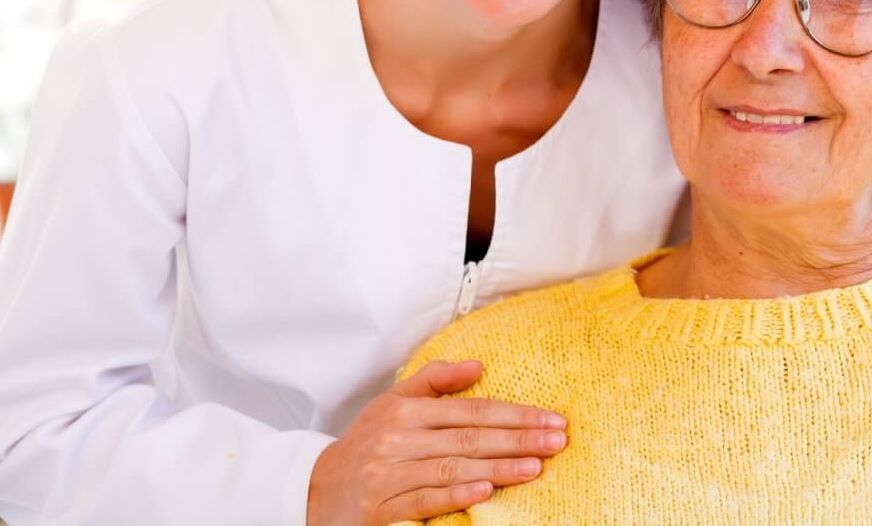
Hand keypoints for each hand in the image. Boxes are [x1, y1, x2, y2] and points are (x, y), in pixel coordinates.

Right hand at [306, 359, 566, 524]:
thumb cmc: (364, 444)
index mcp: (406, 411)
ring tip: (535, 466)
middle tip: (557, 441)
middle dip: (518, 439)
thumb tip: (478, 365)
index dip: (515, 414)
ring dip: (498, 468)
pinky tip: (486, 491)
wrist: (314, 489)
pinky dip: (457, 495)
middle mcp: (399, 439)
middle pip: (469, 438)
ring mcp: (390, 474)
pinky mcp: (382, 507)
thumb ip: (434, 379)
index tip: (552, 419)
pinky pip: (425, 499)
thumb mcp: (392, 402)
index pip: (472, 409)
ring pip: (452, 468)